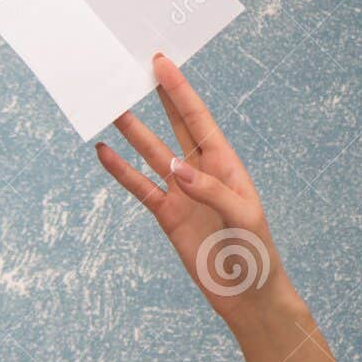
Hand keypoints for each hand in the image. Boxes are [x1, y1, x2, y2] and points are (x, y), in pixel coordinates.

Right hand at [96, 51, 290, 325]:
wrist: (248, 297)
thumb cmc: (257, 255)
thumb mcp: (242, 219)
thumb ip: (211, 191)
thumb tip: (175, 168)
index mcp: (226, 165)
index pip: (198, 119)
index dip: (180, 91)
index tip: (161, 63)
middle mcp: (202, 172)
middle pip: (175, 126)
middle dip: (159, 98)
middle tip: (137, 69)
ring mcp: (182, 193)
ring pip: (152, 153)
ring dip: (133, 131)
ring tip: (112, 106)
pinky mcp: (168, 216)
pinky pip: (140, 188)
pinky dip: (121, 171)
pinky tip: (104, 152)